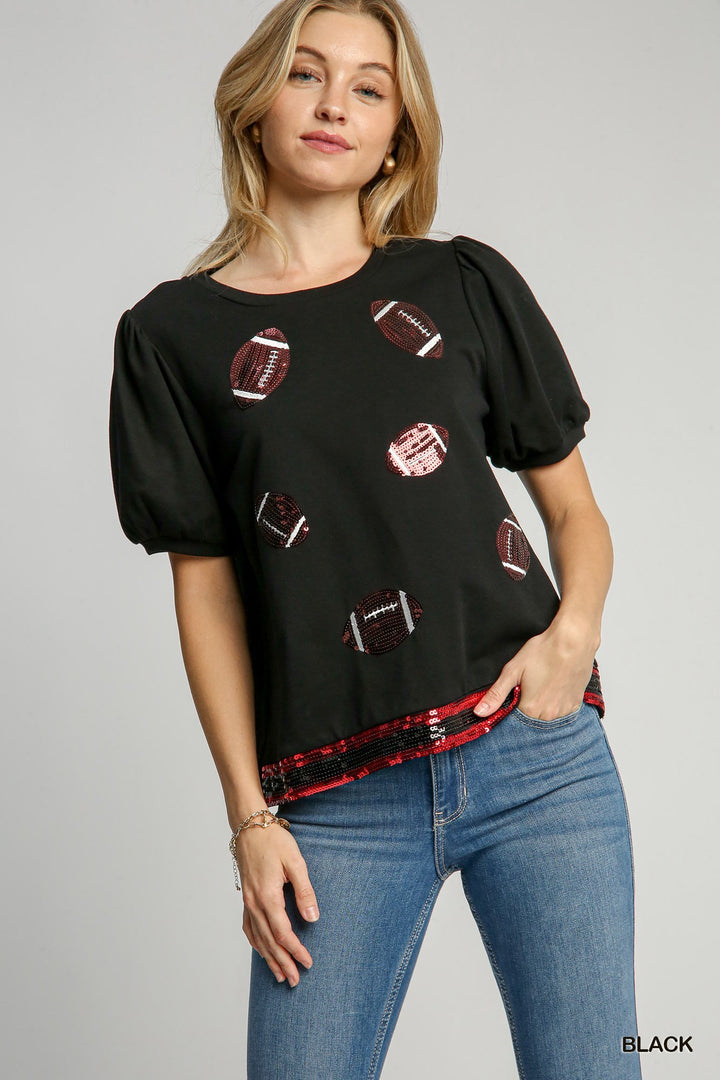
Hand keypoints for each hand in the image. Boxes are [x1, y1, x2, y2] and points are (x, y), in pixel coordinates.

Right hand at [235, 822, 318, 985]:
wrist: (249, 826)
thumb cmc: (273, 840)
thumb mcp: (295, 861)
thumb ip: (304, 891)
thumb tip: (313, 918)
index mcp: (268, 896)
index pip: (282, 933)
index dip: (295, 950)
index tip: (308, 962)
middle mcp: (254, 903)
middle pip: (268, 942)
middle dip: (282, 963)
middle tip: (295, 981)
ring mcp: (247, 901)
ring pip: (257, 938)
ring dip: (269, 958)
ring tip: (280, 976)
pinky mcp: (246, 897)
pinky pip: (248, 927)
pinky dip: (255, 943)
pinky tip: (261, 951)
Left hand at [473, 619, 595, 721]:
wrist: (573, 640)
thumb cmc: (544, 651)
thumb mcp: (513, 670)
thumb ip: (496, 694)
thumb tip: (479, 712)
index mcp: (530, 709)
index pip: (514, 720)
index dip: (512, 707)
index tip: (515, 694)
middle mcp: (549, 715)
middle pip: (531, 719)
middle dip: (527, 706)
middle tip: (531, 684)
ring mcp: (564, 711)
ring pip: (547, 717)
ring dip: (542, 707)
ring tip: (543, 685)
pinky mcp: (576, 704)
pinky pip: (562, 712)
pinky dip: (556, 704)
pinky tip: (555, 688)